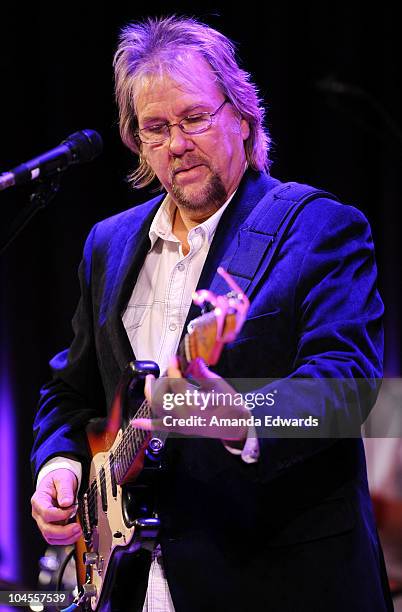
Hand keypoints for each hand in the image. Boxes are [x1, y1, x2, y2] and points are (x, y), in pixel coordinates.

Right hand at [31, 468, 81, 544]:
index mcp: (39, 500)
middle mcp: (38, 513)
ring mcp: (43, 521)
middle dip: (63, 531)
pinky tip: (74, 534)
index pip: (46, 513)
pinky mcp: (50, 525)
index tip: (73, 509)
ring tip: (78, 532)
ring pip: (50, 537)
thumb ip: (65, 490)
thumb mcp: (63, 478)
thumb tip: (67, 503)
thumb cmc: (58, 478)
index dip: (60, 515)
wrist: (57, 480)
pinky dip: (65, 539)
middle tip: (77, 527)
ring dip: (65, 538)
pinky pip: (55, 538)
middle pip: (46, 529)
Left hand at [132, 357, 249, 441]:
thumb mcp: (218, 386)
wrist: (237, 426)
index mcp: (193, 402)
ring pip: (158, 407)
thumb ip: (202, 373)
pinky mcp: (181, 429)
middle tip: (167, 368)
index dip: (173, 367)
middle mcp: (182, 414)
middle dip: (161, 379)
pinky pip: (161, 427)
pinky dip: (148, 424)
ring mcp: (180, 423)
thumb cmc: (231, 405)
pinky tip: (136, 423)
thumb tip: (193, 361)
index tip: (173, 357)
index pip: (176, 381)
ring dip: (151, 394)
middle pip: (162, 394)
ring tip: (149, 380)